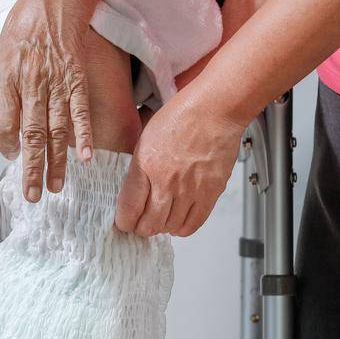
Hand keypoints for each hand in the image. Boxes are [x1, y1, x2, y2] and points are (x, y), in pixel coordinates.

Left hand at [0, 0, 94, 201]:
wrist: (53, 2)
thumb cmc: (20, 31)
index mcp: (7, 82)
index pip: (4, 124)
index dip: (6, 146)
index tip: (10, 159)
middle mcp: (31, 86)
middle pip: (31, 135)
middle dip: (32, 168)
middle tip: (32, 195)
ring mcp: (57, 84)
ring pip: (57, 130)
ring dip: (57, 162)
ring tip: (56, 187)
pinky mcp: (78, 80)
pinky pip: (80, 112)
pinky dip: (84, 135)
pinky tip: (85, 158)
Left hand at [115, 89, 244, 236]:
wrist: (214, 110)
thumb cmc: (181, 118)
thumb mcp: (144, 141)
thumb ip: (138, 171)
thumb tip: (133, 195)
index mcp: (145, 167)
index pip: (128, 209)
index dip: (124, 222)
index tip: (125, 222)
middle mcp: (167, 181)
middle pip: (149, 224)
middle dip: (142, 228)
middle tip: (142, 223)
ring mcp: (190, 189)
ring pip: (170, 227)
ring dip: (163, 227)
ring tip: (161, 219)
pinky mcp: (211, 192)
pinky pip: (194, 223)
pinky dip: (183, 228)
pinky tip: (179, 220)